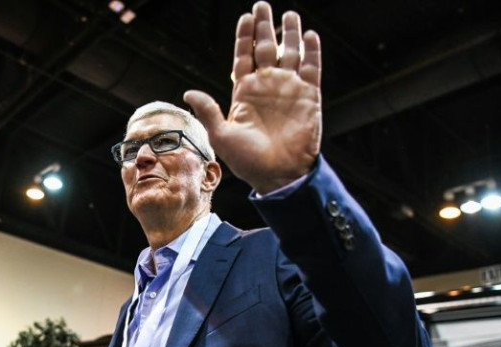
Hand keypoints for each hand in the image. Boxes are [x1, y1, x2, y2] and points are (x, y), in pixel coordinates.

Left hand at [184, 1, 321, 194]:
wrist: (279, 175)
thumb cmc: (248, 161)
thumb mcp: (222, 136)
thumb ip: (208, 112)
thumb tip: (188, 92)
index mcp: (245, 93)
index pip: (243, 57)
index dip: (244, 37)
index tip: (245, 17)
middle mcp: (267, 87)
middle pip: (266, 48)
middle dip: (264, 26)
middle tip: (262, 4)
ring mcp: (289, 89)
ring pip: (290, 53)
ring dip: (289, 33)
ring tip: (288, 14)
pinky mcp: (309, 96)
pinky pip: (311, 68)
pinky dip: (312, 51)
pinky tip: (309, 35)